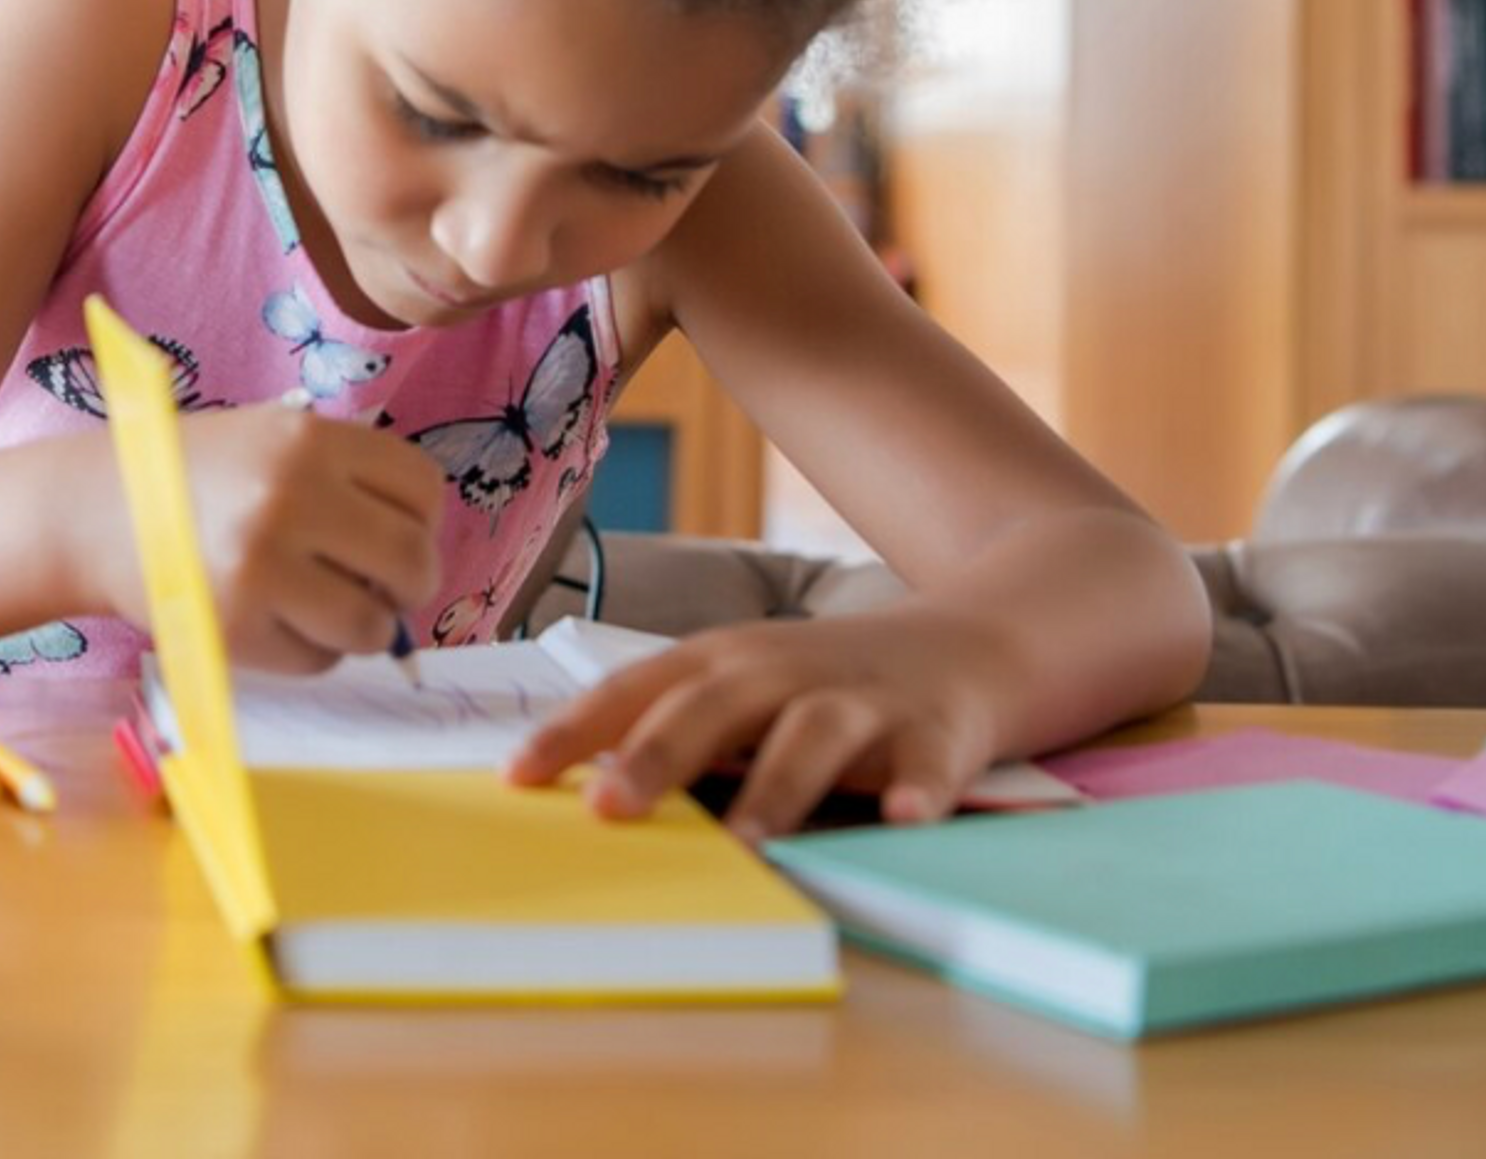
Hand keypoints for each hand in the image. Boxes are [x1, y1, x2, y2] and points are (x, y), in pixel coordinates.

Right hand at [142, 401, 442, 673]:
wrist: (91, 513)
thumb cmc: (192, 475)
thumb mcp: (268, 439)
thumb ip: (343, 477)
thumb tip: (418, 551)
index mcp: (307, 440)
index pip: (422, 489)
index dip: (422, 521)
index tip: (397, 534)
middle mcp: (291, 497)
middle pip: (413, 560)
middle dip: (409, 584)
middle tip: (381, 588)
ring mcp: (264, 567)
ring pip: (372, 623)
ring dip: (362, 626)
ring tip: (325, 608)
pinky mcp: (238, 628)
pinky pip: (319, 661)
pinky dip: (312, 651)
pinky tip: (278, 622)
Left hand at [505, 608, 1015, 832]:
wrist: (968, 642)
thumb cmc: (822, 682)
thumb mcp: (741, 689)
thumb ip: (674, 731)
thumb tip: (577, 796)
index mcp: (721, 663)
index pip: (633, 691)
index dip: (574, 731)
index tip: (517, 777)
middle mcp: (782, 672)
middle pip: (711, 709)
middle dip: (656, 758)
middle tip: (607, 810)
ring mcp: (860, 699)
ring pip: (811, 737)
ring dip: (777, 788)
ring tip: (747, 843)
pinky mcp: (936, 731)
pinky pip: (927, 765)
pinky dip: (916, 789)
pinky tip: (904, 817)